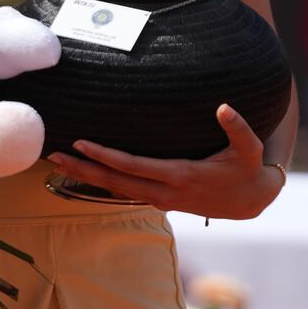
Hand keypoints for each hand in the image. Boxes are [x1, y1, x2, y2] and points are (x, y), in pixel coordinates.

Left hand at [48, 105, 286, 219]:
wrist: (253, 201)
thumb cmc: (248, 170)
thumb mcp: (249, 149)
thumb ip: (238, 128)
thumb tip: (224, 107)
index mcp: (181, 176)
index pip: (134, 166)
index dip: (106, 156)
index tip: (82, 143)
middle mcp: (166, 192)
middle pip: (115, 183)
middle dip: (84, 169)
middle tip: (54, 154)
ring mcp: (162, 200)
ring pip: (116, 191)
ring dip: (87, 177)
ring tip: (59, 162)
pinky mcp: (161, 201)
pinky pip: (125, 192)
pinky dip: (102, 183)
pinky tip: (85, 172)